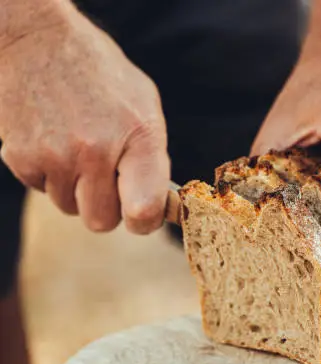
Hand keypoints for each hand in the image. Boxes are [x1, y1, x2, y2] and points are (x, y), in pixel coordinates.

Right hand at [0, 6, 169, 233]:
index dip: (145, 221)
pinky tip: (54, 142)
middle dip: (106, 206)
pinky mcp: (20, 157)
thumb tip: (157, 203)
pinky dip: (49, 175)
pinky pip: (42, 190)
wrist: (39, 43)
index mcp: (138, 138)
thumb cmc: (102, 76)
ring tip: (78, 149)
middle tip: (107, 179)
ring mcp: (54, 156)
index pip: (144, 210)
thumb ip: (152, 156)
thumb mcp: (145, 106)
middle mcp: (95, 151)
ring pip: (69, 207)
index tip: (142, 215)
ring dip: (76, 189)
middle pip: (101, 221)